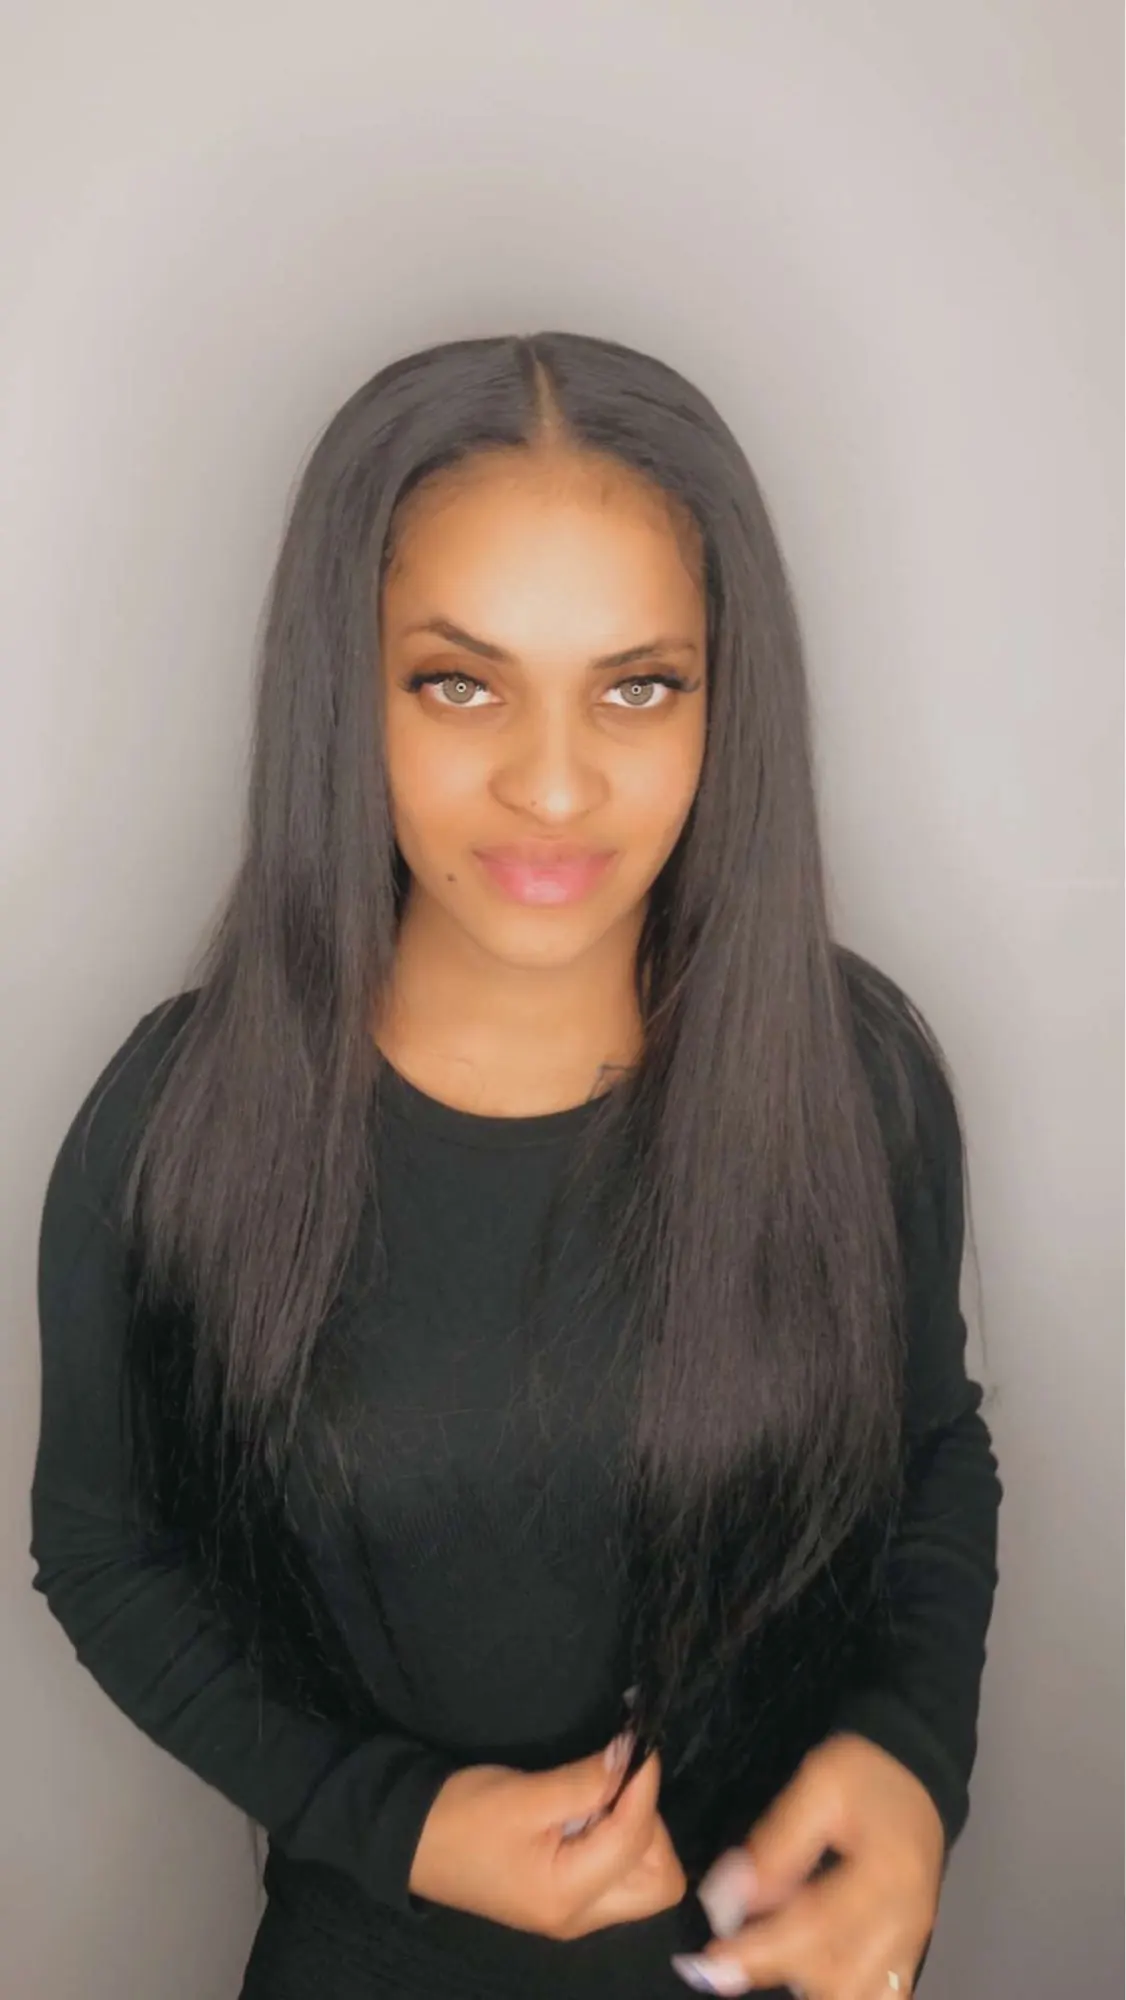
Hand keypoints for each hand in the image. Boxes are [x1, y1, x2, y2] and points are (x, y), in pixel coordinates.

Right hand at [410, 1737, 685, 1938]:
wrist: (409, 1841)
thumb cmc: (462, 1816)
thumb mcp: (523, 1793)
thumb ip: (585, 1780)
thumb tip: (632, 1755)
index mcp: (567, 1896)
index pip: (635, 1839)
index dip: (643, 1786)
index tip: (641, 1743)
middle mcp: (580, 1916)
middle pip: (658, 1879)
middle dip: (651, 1824)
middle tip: (620, 1782)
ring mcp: (575, 1913)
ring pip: (645, 1880)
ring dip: (639, 1832)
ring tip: (603, 1794)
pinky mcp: (566, 1898)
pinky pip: (619, 1874)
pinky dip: (620, 1840)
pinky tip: (593, 1810)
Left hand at [670, 1734, 944, 1997]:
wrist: (917, 1776)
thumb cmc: (866, 1775)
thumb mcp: (820, 1786)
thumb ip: (777, 1845)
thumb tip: (731, 1898)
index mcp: (885, 1875)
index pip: (817, 1927)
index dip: (761, 1949)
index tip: (714, 1958)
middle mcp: (904, 1923)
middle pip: (839, 1978)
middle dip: (779, 1970)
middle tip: (730, 1955)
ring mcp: (910, 1945)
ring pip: (857, 1996)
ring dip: (807, 1986)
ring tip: (764, 1953)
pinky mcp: (908, 1954)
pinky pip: (877, 1997)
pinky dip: (838, 1992)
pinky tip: (802, 1976)